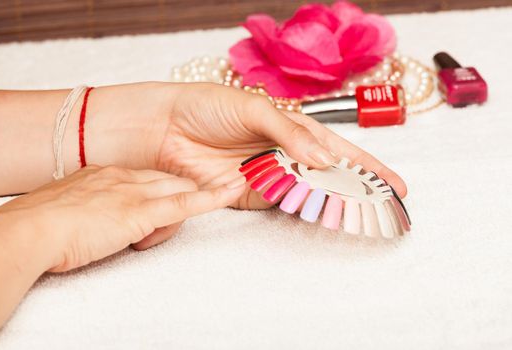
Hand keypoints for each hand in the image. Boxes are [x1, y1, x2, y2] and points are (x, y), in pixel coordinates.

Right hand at [0, 165, 245, 271]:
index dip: (162, 187)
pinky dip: (211, 198)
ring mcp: (134, 192)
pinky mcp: (141, 212)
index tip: (171, 192)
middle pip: (169, 180)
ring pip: (177, 191)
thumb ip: (90, 209)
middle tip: (178, 208)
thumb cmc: (41, 225)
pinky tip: (232, 191)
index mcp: (107, 175)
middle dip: (181, 193)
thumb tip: (98, 220)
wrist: (29, 231)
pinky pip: (185, 203)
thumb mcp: (68, 209)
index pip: (148, 177)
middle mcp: (125, 177)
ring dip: (181, 209)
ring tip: (153, 227)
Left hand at [156, 83, 406, 208]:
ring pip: (311, 193)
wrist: (165, 128)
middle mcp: (287, 154)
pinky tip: (323, 213)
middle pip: (331, 176)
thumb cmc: (207, 106)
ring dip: (336, 204)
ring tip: (364, 214)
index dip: (368, 166)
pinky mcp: (251, 196)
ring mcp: (271, 177)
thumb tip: (321, 157)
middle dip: (359, 192)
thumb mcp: (252, 109)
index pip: (338, 150)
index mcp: (293, 129)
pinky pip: (282, 203)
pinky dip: (303, 209)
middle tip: (387, 209)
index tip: (395, 185)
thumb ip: (288, 133)